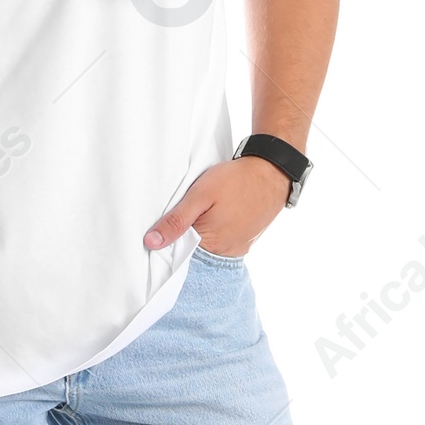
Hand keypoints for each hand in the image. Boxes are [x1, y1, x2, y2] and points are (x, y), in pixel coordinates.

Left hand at [144, 157, 289, 258]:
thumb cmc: (236, 180)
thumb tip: (152, 242)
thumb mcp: (200, 196)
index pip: (179, 253)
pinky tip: (217, 215)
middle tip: (188, 212)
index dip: (169, 241)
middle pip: (195, 251)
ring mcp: (238, 247)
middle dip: (186, 236)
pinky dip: (217, 231)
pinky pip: (225, 240)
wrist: (272, 171)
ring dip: (203, 233)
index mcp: (210, 244)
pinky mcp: (247, 239)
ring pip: (210, 245)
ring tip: (205, 212)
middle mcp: (226, 252)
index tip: (164, 227)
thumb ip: (176, 221)